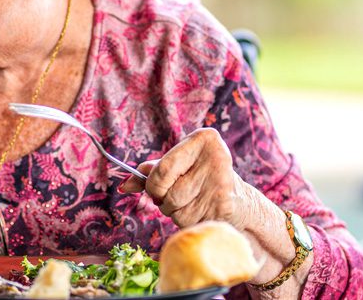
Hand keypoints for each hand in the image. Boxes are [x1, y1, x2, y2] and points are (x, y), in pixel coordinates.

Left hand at [118, 128, 251, 229]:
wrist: (239, 201)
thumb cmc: (200, 178)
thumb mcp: (178, 166)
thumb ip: (151, 172)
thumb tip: (124, 186)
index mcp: (204, 139)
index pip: (163, 169)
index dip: (153, 185)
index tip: (158, 187)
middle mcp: (216, 158)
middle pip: (168, 193)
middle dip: (163, 201)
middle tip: (176, 197)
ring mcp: (222, 183)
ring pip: (176, 211)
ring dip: (176, 214)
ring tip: (192, 203)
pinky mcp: (226, 207)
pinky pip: (190, 223)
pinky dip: (188, 223)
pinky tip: (201, 213)